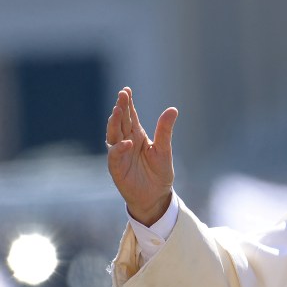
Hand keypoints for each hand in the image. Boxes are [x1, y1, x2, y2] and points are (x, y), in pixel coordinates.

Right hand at [106, 87, 178, 225]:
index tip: (126, 90)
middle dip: (120, 108)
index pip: (130, 116)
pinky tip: (127, 142)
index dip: (128, 104)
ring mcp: (120, 155)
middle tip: (122, 95)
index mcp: (137, 136)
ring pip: (113, 136)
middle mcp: (126, 142)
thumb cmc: (159, 173)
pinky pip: (115, 156)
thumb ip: (165, 130)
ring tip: (118, 111)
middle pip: (121, 122)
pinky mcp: (117, 169)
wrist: (156, 196)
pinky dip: (119, 149)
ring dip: (114, 123)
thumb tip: (173, 109)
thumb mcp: (164, 149)